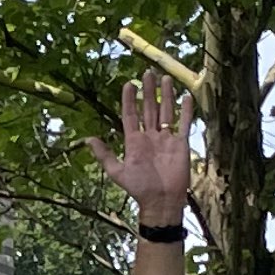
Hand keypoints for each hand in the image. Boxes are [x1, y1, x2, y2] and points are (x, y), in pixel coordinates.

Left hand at [93, 75, 192, 231]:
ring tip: (165, 78)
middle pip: (149, 109)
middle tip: (148, 73)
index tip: (128, 84)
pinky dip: (186, 111)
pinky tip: (186, 96)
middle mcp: (150, 137)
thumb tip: (88, 139)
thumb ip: (104, 155)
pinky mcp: (181, 144)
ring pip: (167, 112)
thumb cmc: (139, 189)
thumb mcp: (117, 172)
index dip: (129, 100)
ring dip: (166, 95)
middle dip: (148, 91)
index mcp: (134, 141)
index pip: (131, 115)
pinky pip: (184, 124)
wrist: (161, 201)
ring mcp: (166, 139)